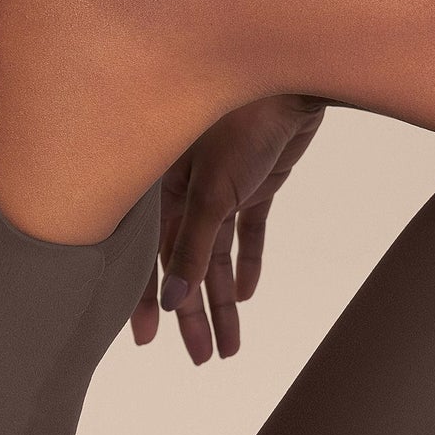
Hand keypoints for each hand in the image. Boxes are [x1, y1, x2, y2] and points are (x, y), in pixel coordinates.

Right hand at [132, 93, 328, 364]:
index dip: (144, 300)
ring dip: (223, 300)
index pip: (146, 257)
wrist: (291, 76)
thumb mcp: (212, 190)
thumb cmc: (238, 118)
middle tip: (200, 358)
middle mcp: (183, 192)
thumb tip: (173, 300)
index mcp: (159, 190)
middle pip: (184, 266)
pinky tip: (249, 294)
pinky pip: (247, 233)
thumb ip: (192, 246)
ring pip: (217, 258)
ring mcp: (220, 189)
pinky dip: (247, 262)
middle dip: (191, 315)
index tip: (146, 340)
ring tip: (228, 345)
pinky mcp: (254, 184)